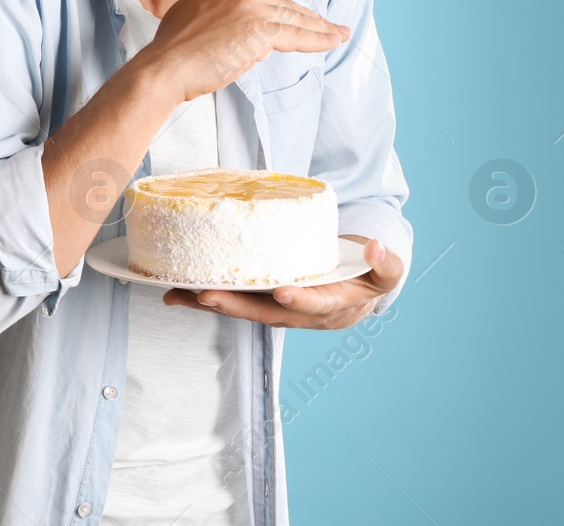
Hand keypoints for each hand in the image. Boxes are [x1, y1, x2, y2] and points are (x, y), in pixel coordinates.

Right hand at [140, 0, 348, 103]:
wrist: (164, 68)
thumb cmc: (170, 54)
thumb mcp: (187, 20)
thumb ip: (210, 16)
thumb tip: (228, 30)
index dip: (281, 9)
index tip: (295, 17)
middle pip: (281, 5)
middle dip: (306, 16)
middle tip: (327, 24)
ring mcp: (248, 8)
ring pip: (292, 18)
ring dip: (319, 27)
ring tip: (338, 33)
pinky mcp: (259, 29)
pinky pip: (296, 35)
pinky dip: (318, 39)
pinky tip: (333, 40)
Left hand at [162, 237, 404, 329]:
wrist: (359, 290)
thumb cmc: (370, 275)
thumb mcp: (387, 271)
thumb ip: (387, 263)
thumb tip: (378, 247)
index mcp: (336, 307)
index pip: (316, 305)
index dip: (300, 301)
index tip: (283, 292)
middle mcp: (303, 315)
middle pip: (268, 315)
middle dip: (237, 306)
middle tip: (208, 296)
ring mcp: (281, 312)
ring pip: (245, 310)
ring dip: (212, 304)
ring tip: (180, 294)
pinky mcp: (262, 302)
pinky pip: (234, 302)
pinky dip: (204, 299)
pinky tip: (176, 292)